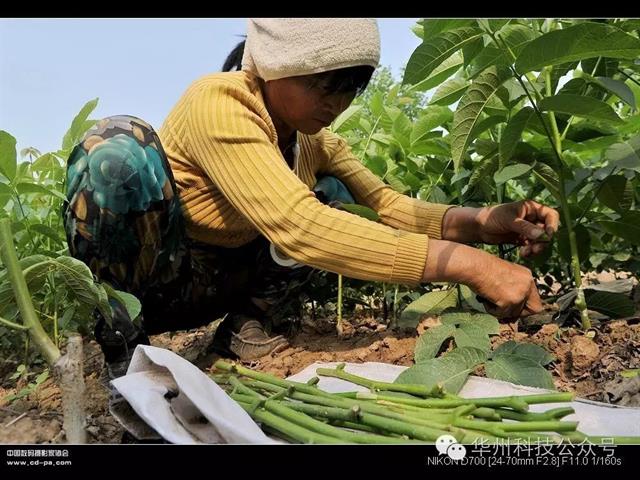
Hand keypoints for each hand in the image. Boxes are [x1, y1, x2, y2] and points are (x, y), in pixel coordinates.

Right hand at [422, 239, 542, 318]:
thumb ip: (513, 290)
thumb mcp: (505, 277)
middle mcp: (527, 285)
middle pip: (531, 310)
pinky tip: (486, 299)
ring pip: (514, 313)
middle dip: (516, 313)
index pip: (536, 301)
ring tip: (488, 298)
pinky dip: (491, 310)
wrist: (475, 266)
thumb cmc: (484, 269)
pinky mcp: (509, 301)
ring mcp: (520, 293)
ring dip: (500, 310)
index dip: (525, 308)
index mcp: (527, 276)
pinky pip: (501, 314)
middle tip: (503, 311)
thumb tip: (513, 312)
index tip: (514, 308)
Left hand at [476, 200, 559, 257]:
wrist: (478, 227)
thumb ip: (525, 227)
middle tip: (535, 249)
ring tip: (526, 253)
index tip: (547, 235)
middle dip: (543, 241)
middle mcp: (532, 218)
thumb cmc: (492, 217)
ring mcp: (528, 229)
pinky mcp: (522, 239)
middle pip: (547, 230)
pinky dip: (530, 251)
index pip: (551, 215)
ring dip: (536, 248)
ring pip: (540, 240)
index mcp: (532, 208)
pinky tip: (523, 254)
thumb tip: (543, 236)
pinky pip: (532, 246)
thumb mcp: (509, 220)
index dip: (552, 225)